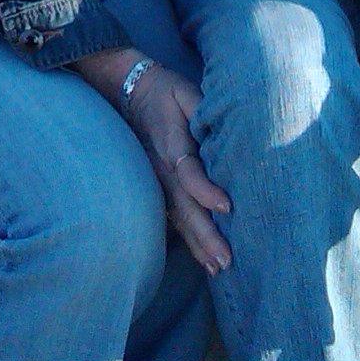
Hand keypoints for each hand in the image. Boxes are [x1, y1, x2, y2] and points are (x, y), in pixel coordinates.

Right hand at [73, 51, 231, 272]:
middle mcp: (162, 169)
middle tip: (226, 260)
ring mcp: (157, 182)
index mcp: (171, 144)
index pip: (188, 172)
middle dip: (205, 235)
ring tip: (218, 269)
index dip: (206, 190)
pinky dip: (188, 240)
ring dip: (198, 244)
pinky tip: (203, 259)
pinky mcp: (157, 187)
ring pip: (178, 218)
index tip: (228, 206)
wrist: (130, 94)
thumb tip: (222, 125)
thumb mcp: (185, 91)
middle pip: (184, 207)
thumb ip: (202, 108)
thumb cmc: (166, 92)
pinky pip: (174, 217)